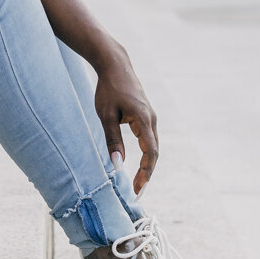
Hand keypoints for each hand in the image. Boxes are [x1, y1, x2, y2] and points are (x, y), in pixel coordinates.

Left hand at [93, 45, 158, 194]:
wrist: (115, 65)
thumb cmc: (108, 88)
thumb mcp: (106, 115)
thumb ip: (112, 139)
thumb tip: (117, 165)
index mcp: (143, 119)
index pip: (150, 152)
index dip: (146, 173)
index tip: (138, 189)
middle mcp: (151, 119)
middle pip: (154, 152)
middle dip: (146, 174)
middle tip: (136, 193)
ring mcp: (150, 117)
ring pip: (152, 147)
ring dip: (146, 165)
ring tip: (136, 184)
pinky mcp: (146, 116)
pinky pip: (148, 140)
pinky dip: (145, 154)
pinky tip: (137, 166)